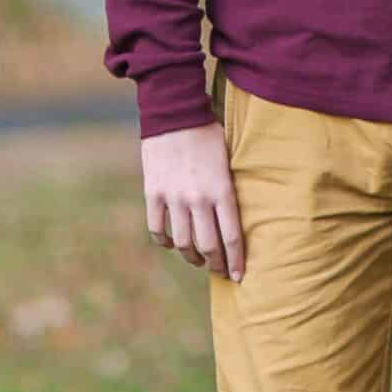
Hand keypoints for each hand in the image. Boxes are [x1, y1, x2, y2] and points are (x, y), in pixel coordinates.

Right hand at [140, 123, 244, 278]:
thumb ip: (230, 189)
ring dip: (192, 257)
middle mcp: (198, 198)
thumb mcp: (230, 160)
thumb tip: (237, 217)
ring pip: (183, 242)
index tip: (239, 276)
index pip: (232, 236)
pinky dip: (166, 241)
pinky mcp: (153, 193)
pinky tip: (173, 244)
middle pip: (208, 246)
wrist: (175, 114)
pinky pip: (157, 228)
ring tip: (199, 260)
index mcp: (222, 190)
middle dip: (217, 264)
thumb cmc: (209, 135)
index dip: (236, 260)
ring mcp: (173, 197)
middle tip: (221, 272)